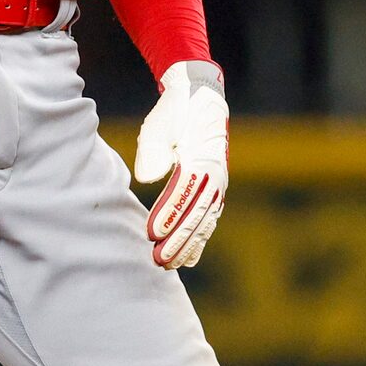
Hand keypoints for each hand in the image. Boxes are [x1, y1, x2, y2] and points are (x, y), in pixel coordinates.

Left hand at [133, 60, 226, 268]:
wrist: (200, 99)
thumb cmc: (174, 113)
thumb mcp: (159, 125)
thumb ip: (153, 151)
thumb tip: (148, 177)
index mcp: (202, 157)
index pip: (184, 192)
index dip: (170, 214)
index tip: (152, 233)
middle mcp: (214, 174)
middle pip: (197, 213)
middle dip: (178, 240)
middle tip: (158, 260)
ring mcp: (217, 184)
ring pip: (204, 221)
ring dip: (187, 246)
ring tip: (168, 265)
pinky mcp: (213, 190)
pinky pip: (208, 220)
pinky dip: (198, 241)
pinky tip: (188, 260)